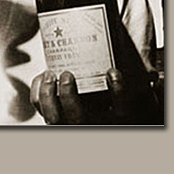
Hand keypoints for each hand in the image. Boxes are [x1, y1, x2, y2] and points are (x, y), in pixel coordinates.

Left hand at [31, 68, 149, 123]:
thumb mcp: (120, 90)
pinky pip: (40, 108)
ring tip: (50, 74)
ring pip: (54, 119)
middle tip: (67, 75)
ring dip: (48, 95)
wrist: (91, 105)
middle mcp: (90, 123)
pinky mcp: (52, 115)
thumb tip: (135, 51)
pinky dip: (38, 92)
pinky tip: (43, 77)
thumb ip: (124, 76)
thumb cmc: (106, 95)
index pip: (121, 112)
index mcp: (112, 118)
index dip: (117, 93)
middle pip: (79, 119)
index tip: (112, 71)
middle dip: (69, 97)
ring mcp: (69, 122)